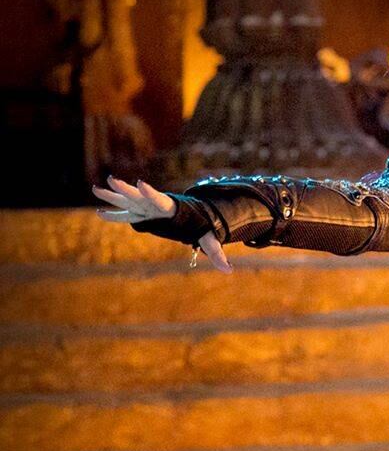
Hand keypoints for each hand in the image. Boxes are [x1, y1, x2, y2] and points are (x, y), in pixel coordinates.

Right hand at [93, 176, 231, 272]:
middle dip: (125, 189)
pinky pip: (125, 215)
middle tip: (111, 179)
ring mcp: (147, 209)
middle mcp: (156, 206)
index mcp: (171, 208)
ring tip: (96, 187)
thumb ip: (217, 254)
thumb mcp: (209, 239)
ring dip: (112, 195)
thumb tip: (229, 271)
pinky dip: (113, 214)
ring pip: (127, 201)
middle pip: (138, 196)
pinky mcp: (142, 215)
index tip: (141, 182)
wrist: (195, 216)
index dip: (150, 192)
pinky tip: (99, 211)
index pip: (159, 199)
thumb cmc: (200, 226)